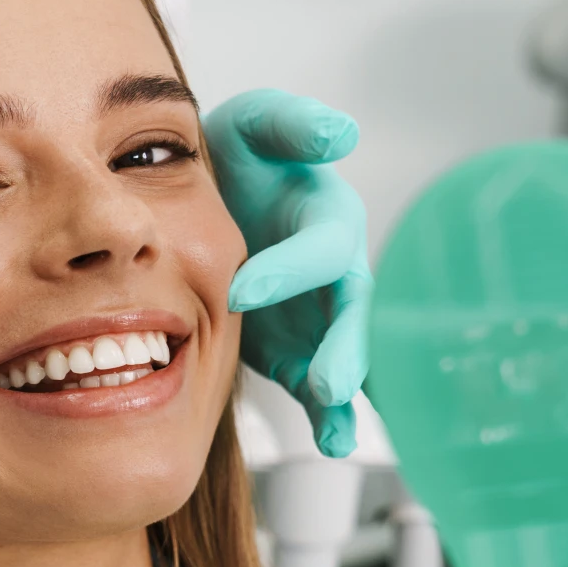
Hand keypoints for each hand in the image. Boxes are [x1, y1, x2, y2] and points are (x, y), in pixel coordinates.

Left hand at [203, 89, 370, 456]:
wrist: (211, 204)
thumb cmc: (240, 161)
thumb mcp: (256, 126)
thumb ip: (291, 123)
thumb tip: (339, 133)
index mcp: (328, 220)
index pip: (321, 247)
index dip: (288, 268)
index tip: (241, 291)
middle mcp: (337, 273)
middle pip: (356, 311)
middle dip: (347, 348)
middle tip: (332, 382)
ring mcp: (323, 319)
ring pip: (349, 357)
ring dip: (347, 392)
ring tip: (340, 429)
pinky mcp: (303, 352)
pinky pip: (323, 390)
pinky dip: (330, 417)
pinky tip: (332, 442)